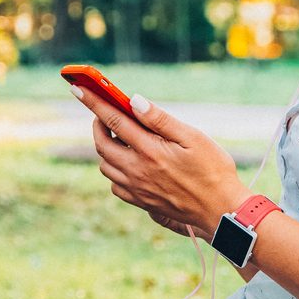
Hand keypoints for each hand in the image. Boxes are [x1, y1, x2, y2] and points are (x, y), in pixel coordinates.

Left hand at [69, 85, 246, 240]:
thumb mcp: (193, 137)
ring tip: (120, 137)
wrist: (221, 210)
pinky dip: (114, 170)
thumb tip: (134, 100)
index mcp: (150, 150)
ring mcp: (137, 189)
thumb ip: (160, 119)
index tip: (77, 88)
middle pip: (102, 144)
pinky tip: (129, 163)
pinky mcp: (141, 202)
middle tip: (106, 114)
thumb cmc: (213, 170)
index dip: (94, 102)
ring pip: (105, 165)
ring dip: (105, 148)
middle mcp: (137, 171)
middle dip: (98, 125)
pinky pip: (115, 184)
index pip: (113, 120)